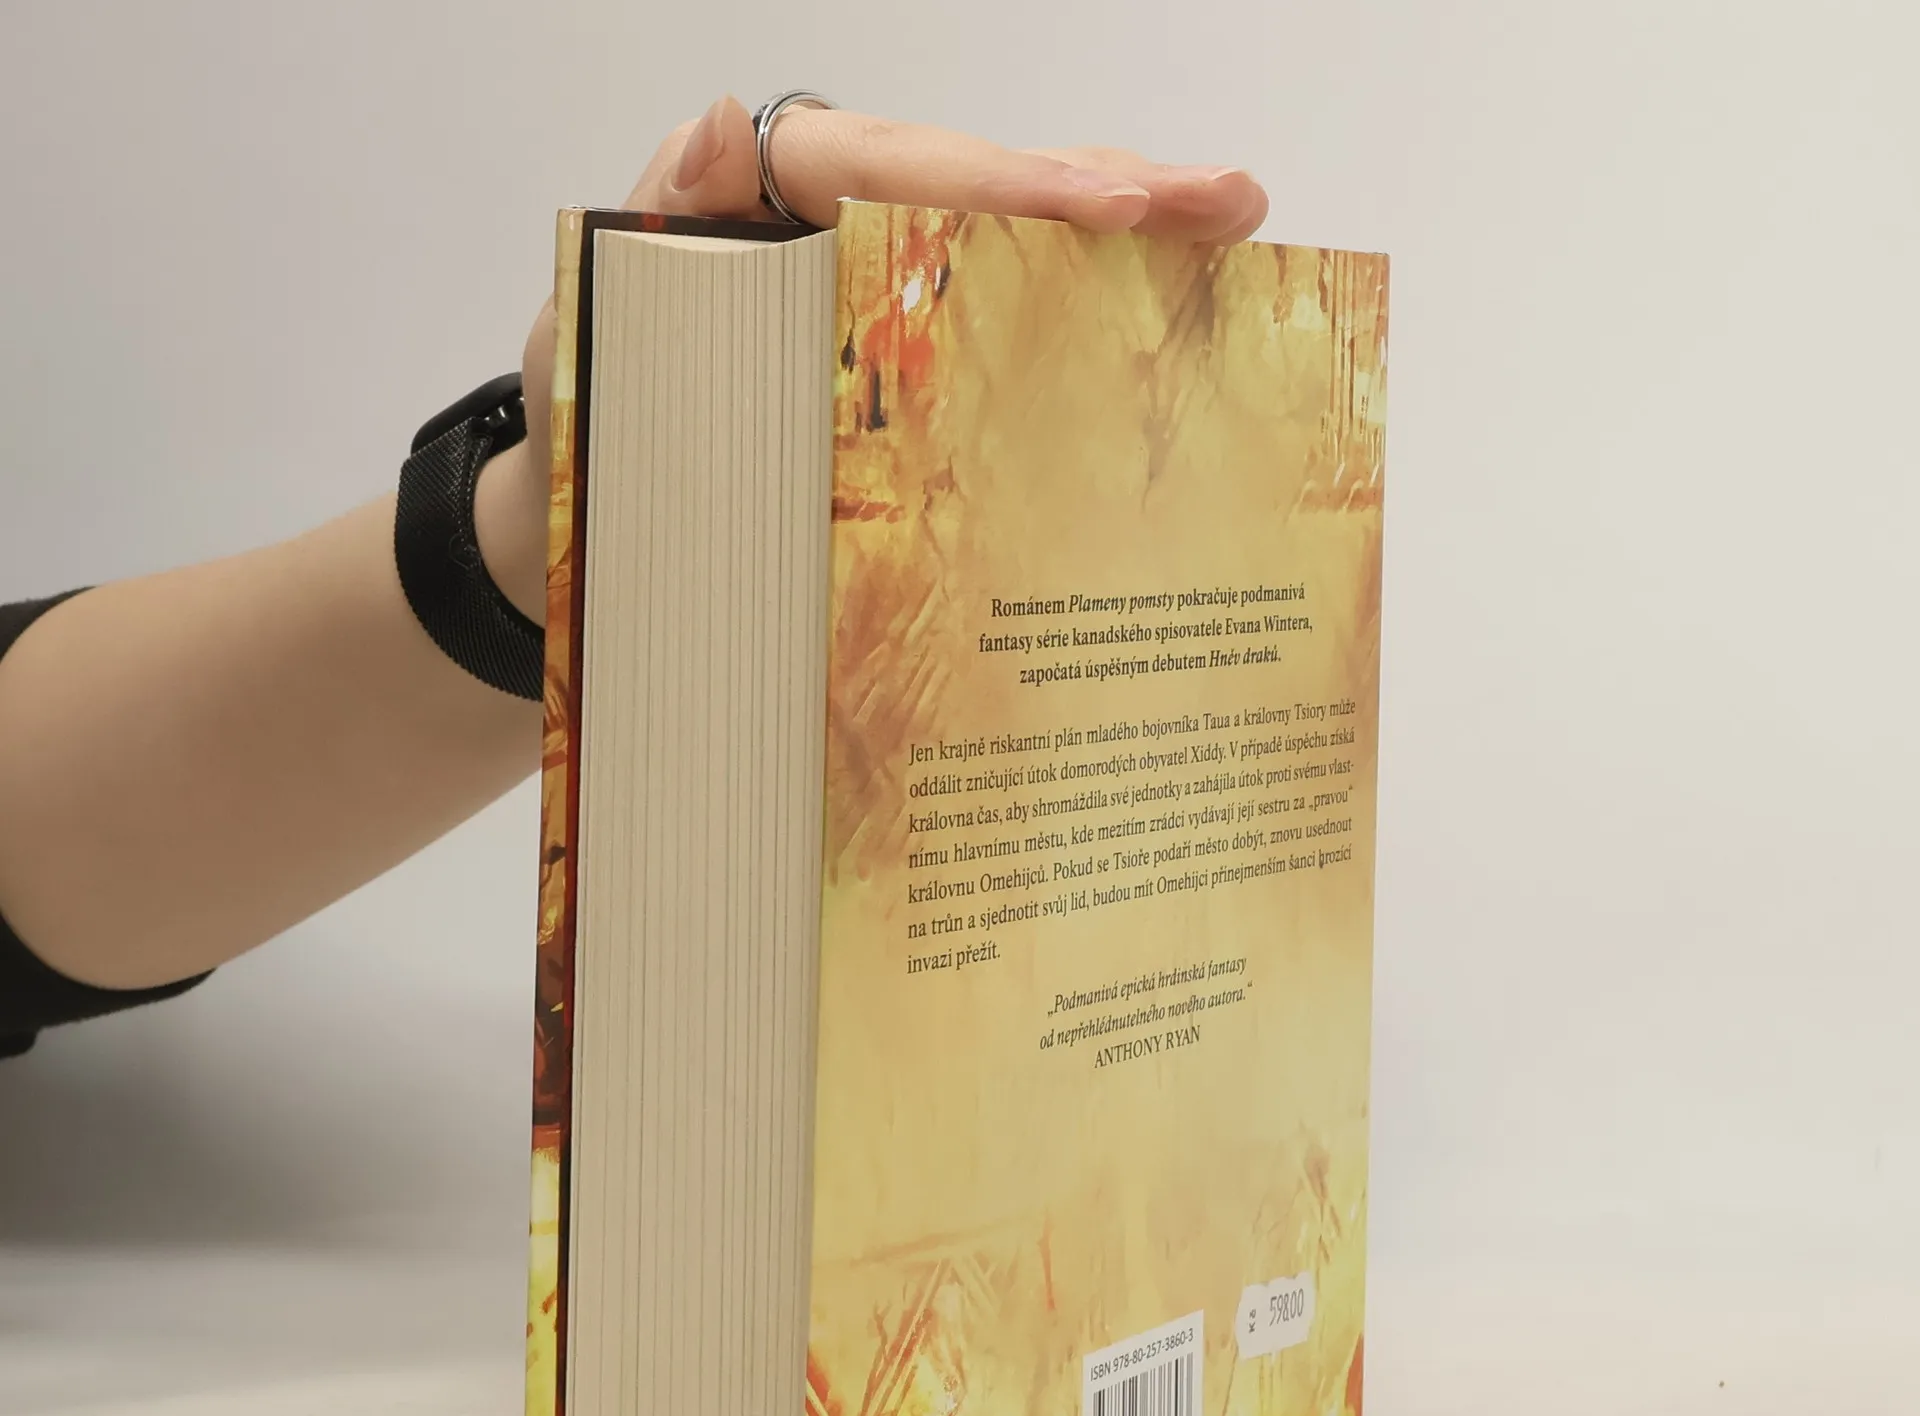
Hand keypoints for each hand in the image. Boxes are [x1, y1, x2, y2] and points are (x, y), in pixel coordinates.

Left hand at [479, 101, 1268, 619]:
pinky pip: (1006, 311)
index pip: (895, 174)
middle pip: (983, 183)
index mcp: (769, 200)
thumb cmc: (592, 418)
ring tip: (1229, 223)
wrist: (587, 515)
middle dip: (1107, 189)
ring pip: (1013, 239)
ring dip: (1128, 229)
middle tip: (1222, 199)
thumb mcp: (599, 322)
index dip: (1004, 187)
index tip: (1104, 209)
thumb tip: (713, 127)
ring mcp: (885, 286)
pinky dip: (1089, 307)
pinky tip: (1174, 303)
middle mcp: (841, 226)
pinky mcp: (909, 352)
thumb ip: (650, 232)